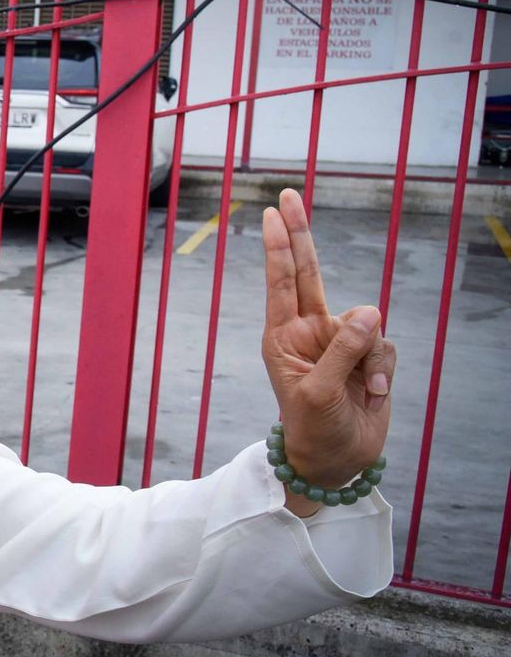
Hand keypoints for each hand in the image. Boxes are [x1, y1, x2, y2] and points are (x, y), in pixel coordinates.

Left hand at [260, 188, 392, 499]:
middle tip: (288, 196)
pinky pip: (385, 349)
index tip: (271, 212)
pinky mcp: (368, 357)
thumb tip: (369, 311)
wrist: (337, 460)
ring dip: (369, 360)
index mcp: (284, 337)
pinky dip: (382, 374)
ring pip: (368, 325)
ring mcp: (341, 342)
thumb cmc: (313, 428)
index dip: (280, 246)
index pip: (282, 282)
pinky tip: (371, 397)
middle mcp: (310, 332)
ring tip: (358, 392)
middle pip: (309, 272)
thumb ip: (342, 351)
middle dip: (300, 234)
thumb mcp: (318, 393)